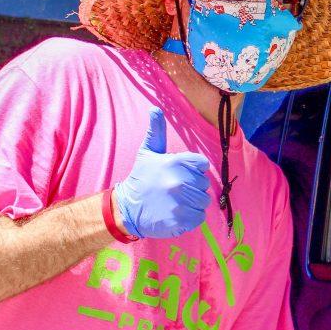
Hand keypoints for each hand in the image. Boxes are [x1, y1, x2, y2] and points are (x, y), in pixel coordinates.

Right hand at [113, 108, 210, 238]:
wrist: (126, 209)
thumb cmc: (141, 179)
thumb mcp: (147, 153)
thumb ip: (156, 132)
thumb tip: (155, 109)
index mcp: (175, 162)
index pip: (202, 164)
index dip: (194, 169)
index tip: (181, 174)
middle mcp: (179, 181)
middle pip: (204, 183)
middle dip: (193, 186)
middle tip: (175, 189)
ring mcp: (180, 202)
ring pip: (203, 201)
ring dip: (193, 202)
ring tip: (176, 201)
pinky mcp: (181, 220)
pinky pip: (199, 217)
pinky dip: (191, 217)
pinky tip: (177, 213)